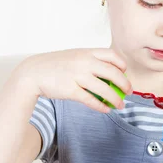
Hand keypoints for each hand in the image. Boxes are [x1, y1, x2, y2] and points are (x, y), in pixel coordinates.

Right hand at [15, 47, 132, 112]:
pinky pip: (91, 100)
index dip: (122, 65)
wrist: (33, 72)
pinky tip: (106, 109)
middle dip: (125, 84)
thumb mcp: (74, 57)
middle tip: (129, 91)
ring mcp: (77, 76)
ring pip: (104, 89)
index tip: (125, 73)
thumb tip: (110, 72)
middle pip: (113, 73)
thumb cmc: (55, 66)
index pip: (112, 55)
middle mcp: (84, 62)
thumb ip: (90, 61)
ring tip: (120, 105)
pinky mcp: (70, 90)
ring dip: (116, 99)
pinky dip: (101, 106)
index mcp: (86, 52)